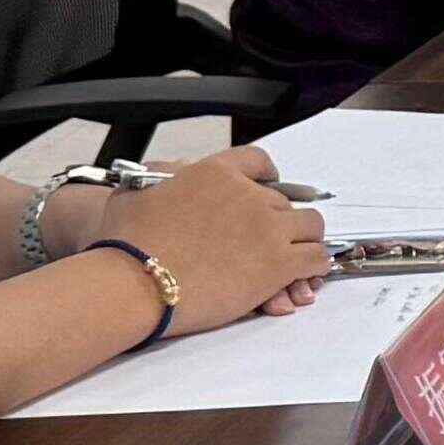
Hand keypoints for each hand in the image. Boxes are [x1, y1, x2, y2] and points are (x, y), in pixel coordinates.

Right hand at [128, 145, 329, 332]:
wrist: (136, 283)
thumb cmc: (127, 245)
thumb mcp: (133, 194)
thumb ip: (160, 179)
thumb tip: (170, 176)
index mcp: (215, 172)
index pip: (257, 161)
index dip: (266, 176)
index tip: (268, 187)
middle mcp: (248, 194)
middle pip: (284, 200)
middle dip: (277, 219)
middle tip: (267, 241)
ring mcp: (268, 228)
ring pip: (310, 225)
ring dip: (304, 239)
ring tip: (295, 255)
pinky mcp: (279, 263)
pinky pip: (316, 257)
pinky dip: (314, 265)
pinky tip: (304, 275)